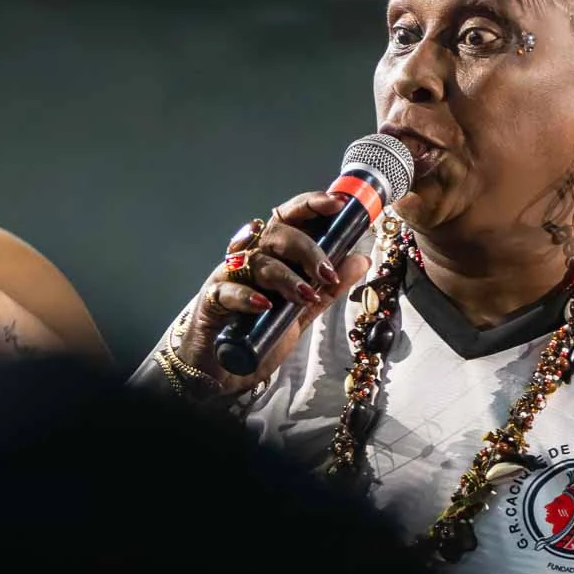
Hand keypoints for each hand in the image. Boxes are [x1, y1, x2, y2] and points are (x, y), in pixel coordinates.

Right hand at [176, 194, 370, 392]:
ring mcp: (229, 276)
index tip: (336, 204)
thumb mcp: (303, 310)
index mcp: (273, 253)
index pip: (289, 217)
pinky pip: (228, 289)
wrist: (226, 369)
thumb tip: (361, 260)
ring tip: (305, 296)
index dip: (310, 204)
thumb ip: (329, 287)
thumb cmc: (261, 332)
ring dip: (286, 277)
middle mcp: (250, 257)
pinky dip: (247, 295)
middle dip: (306, 249)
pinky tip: (264, 305)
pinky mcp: (212, 300)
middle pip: (275, 233)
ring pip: (257, 260)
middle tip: (326, 273)